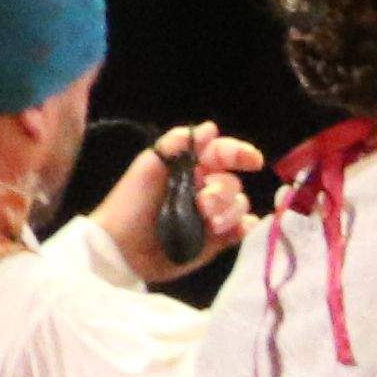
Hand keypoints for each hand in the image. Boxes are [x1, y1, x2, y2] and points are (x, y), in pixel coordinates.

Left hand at [91, 126, 260, 283]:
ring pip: (240, 206)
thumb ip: (177, 144)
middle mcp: (205, 189)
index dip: (239, 153)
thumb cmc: (131, 204)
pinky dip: (245, 228)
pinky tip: (235, 231)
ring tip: (209, 225)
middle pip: (233, 183)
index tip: (253, 160)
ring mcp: (213, 215)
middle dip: (222, 193)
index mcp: (189, 168)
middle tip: (203, 205)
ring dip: (228, 213)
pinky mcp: (218, 240)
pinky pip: (244, 229)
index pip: (222, 154)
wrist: (122, 248)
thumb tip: (211, 128)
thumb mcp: (148, 167)